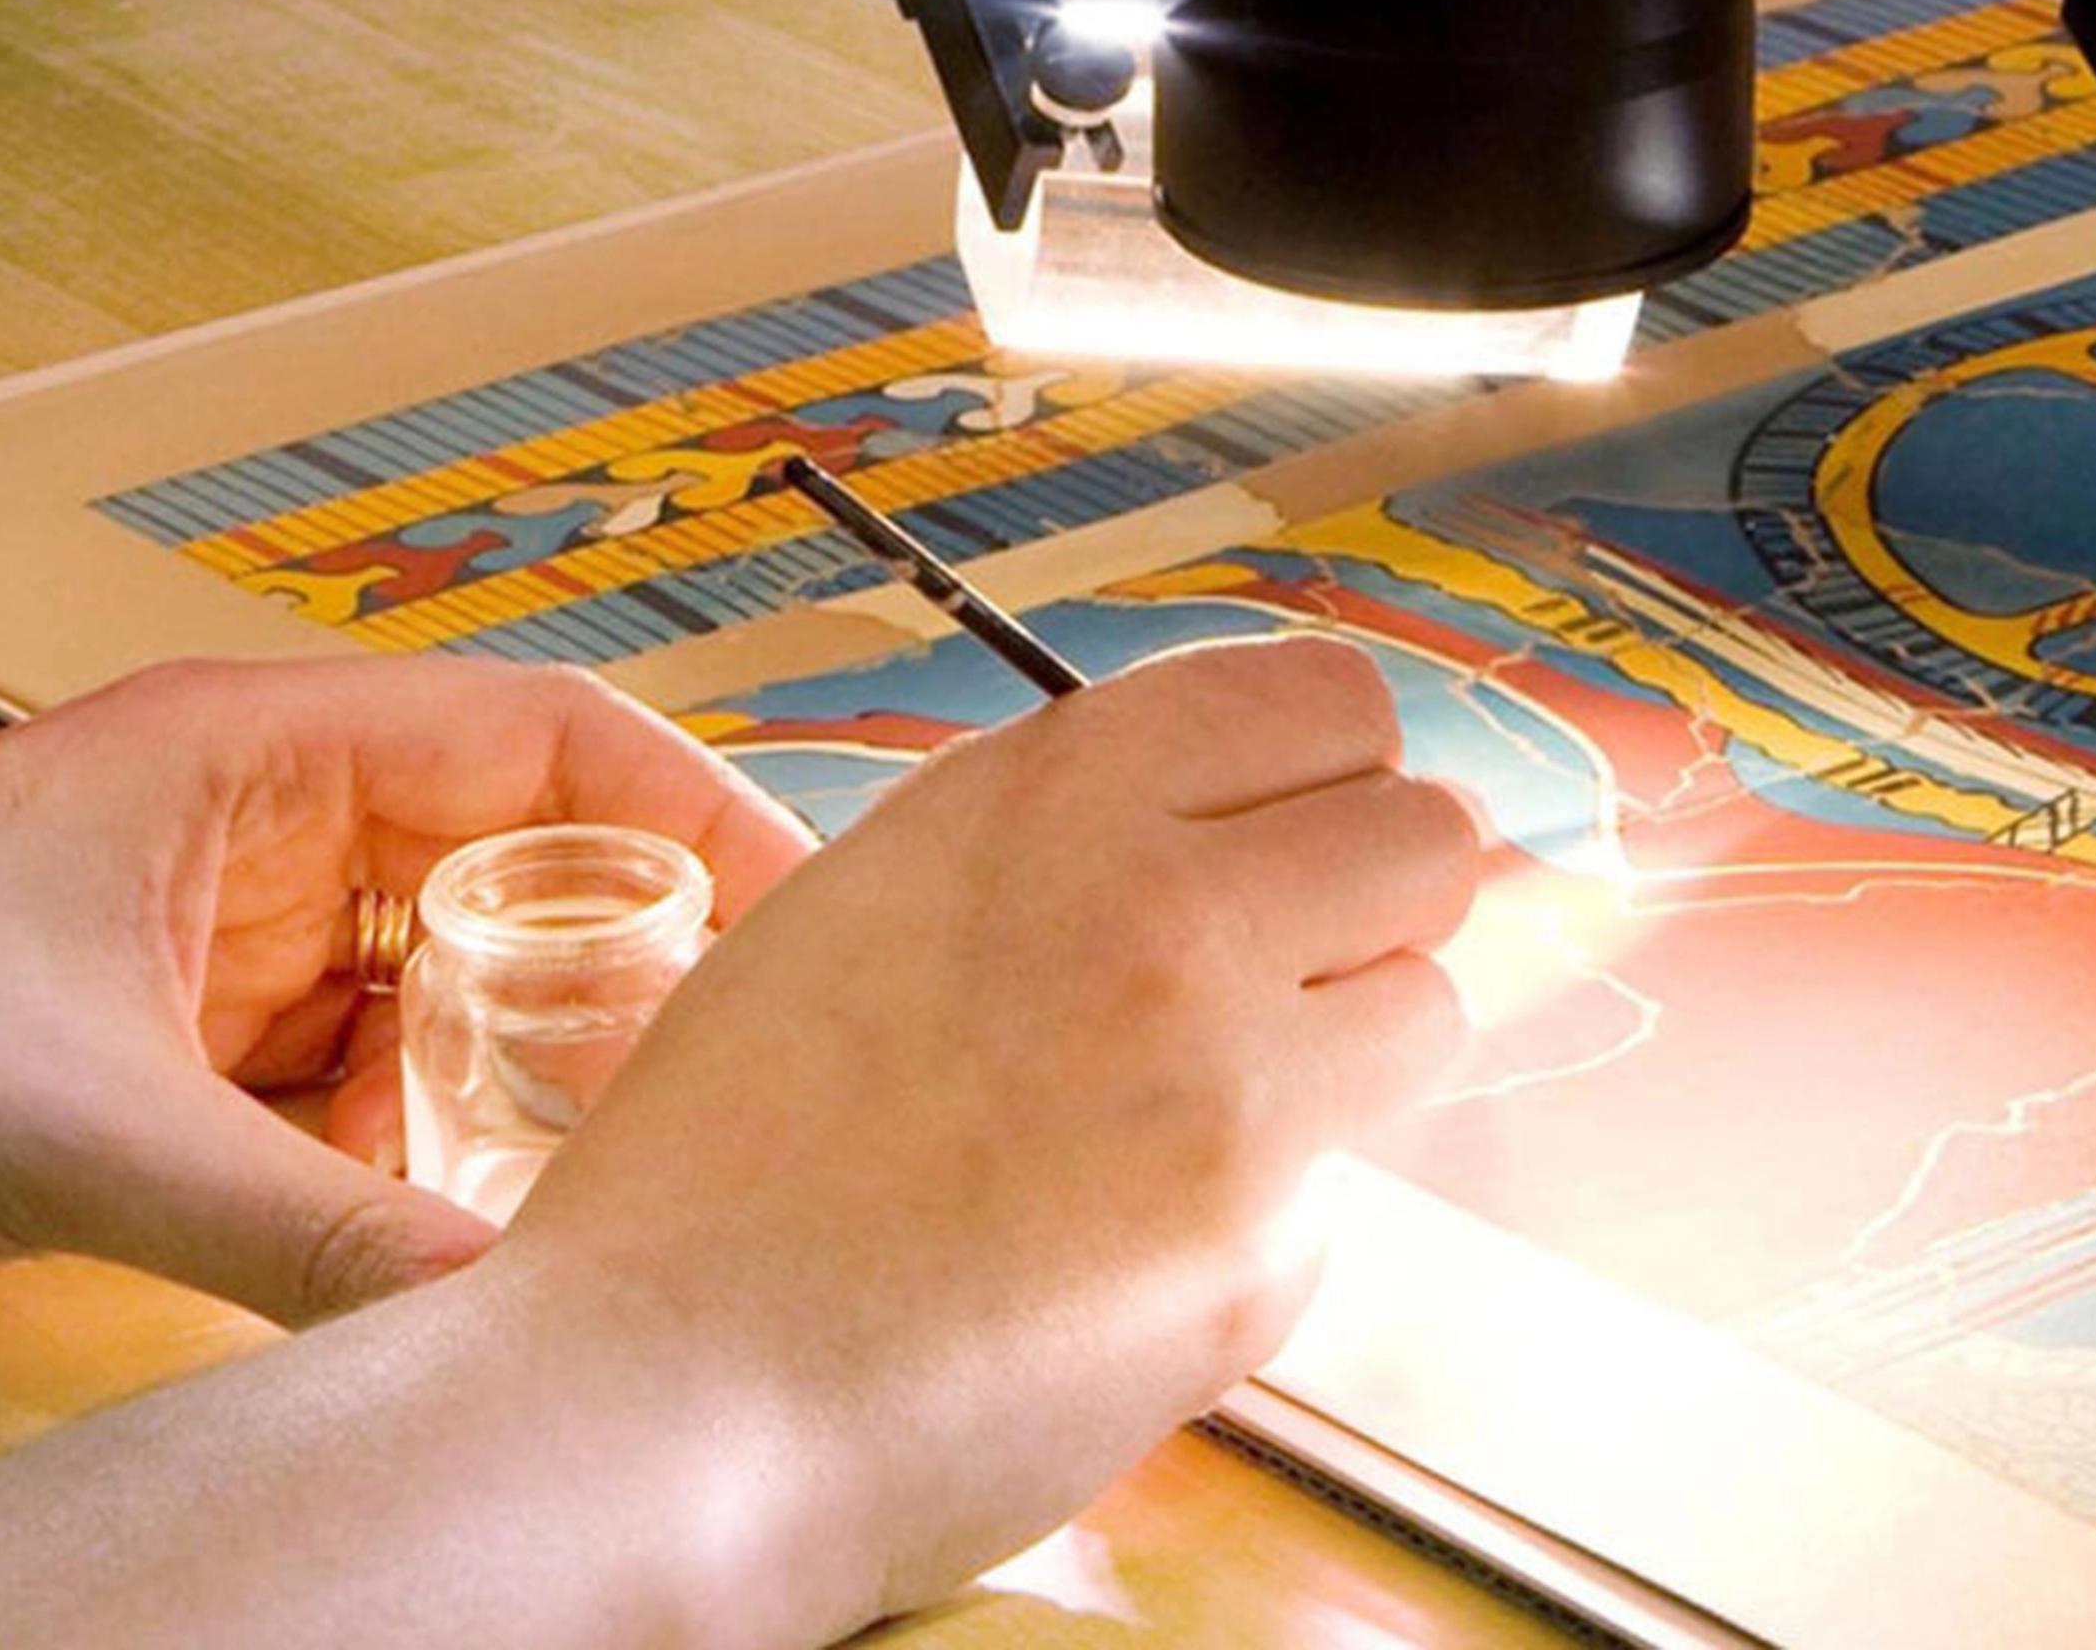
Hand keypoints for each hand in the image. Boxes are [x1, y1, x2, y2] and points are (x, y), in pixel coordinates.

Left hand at [0, 657, 810, 1323]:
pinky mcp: (186, 1032)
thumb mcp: (88, 1136)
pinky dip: (409, 1150)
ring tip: (587, 1182)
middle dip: (621, 976)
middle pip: (523, 864)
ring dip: (509, 1078)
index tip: (811, 926)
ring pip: (449, 984)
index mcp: (262, 752)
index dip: (701, 815)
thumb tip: (507, 1317)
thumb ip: (311, 1229)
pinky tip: (440, 1233)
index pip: (552, 737)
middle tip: (718, 1098)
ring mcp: (229, 928)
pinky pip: (359, 1077)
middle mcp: (269, 822)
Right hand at [489, 637, 1477, 1635]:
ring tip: (1195, 1115)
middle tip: (1281, 970)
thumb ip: (1061, 839)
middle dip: (1373, 900)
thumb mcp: (875, 896)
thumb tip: (1230, 820)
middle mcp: (1163, 913)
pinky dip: (1248, 1228)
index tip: (1285, 830)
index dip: (1324, 772)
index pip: (1334, 701)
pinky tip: (1106, 1259)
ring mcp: (1228, 1093)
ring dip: (1343, 1056)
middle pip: (1430, 840)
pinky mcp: (1254, 1261)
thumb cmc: (731, 1155)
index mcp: (1056, 795)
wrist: (666, 1393)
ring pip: (1426, 1010)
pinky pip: (1329, 1204)